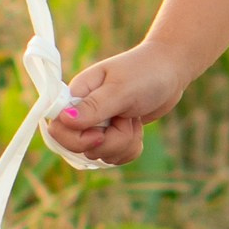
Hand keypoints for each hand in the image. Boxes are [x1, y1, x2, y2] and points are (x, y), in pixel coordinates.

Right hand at [51, 39, 186, 170]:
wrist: (170, 71)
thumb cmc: (145, 72)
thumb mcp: (121, 89)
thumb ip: (94, 106)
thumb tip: (64, 120)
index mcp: (77, 95)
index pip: (58, 129)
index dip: (77, 139)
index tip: (101, 133)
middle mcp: (83, 113)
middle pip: (81, 148)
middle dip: (110, 141)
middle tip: (126, 119)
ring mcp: (98, 126)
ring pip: (100, 154)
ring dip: (124, 142)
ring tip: (133, 118)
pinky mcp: (113, 135)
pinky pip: (115, 157)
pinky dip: (130, 149)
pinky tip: (137, 129)